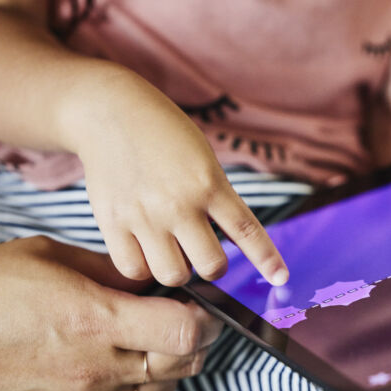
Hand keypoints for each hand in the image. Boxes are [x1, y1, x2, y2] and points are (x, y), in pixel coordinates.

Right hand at [0, 236, 222, 390]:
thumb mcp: (45, 257)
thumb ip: (108, 269)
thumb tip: (150, 277)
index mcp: (95, 321)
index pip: (186, 331)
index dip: (207, 317)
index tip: (202, 305)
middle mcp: (95, 369)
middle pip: (182, 365)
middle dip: (195, 341)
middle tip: (182, 320)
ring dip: (167, 368)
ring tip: (147, 343)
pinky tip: (120, 374)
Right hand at [67, 69, 287, 286]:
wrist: (110, 112)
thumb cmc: (163, 136)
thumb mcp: (202, 158)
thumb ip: (216, 199)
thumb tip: (227, 246)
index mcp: (209, 183)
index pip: (247, 230)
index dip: (267, 259)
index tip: (280, 278)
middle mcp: (179, 203)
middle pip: (210, 265)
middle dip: (213, 267)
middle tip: (205, 256)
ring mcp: (144, 216)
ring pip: (173, 275)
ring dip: (179, 270)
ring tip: (172, 252)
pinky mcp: (112, 222)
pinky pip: (133, 269)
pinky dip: (143, 268)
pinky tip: (145, 251)